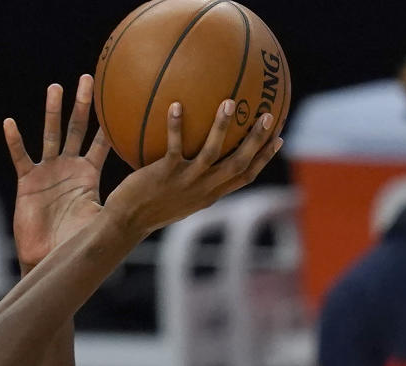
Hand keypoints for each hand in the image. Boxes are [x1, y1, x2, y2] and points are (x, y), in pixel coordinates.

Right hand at [6, 75, 110, 270]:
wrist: (49, 259)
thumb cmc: (77, 244)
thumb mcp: (102, 219)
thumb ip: (120, 203)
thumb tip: (152, 200)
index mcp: (88, 176)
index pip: (102, 143)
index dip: (108, 123)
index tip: (118, 99)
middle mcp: (68, 168)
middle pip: (76, 129)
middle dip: (82, 105)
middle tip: (88, 78)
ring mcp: (47, 173)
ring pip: (50, 135)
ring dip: (52, 112)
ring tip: (56, 88)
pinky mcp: (27, 182)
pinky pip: (21, 157)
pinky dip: (15, 141)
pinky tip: (10, 123)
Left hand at [102, 100, 282, 241]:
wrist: (127, 223)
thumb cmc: (149, 206)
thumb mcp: (176, 195)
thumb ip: (192, 176)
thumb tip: (196, 150)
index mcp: (209, 193)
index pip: (244, 177)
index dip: (263, 159)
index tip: (278, 138)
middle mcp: (202, 189)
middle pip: (238, 164)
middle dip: (256, 141)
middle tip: (268, 115)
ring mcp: (185, 182)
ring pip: (211, 154)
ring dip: (222, 128)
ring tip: (229, 102)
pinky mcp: (164, 174)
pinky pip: (174, 146)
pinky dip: (176, 126)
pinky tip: (177, 105)